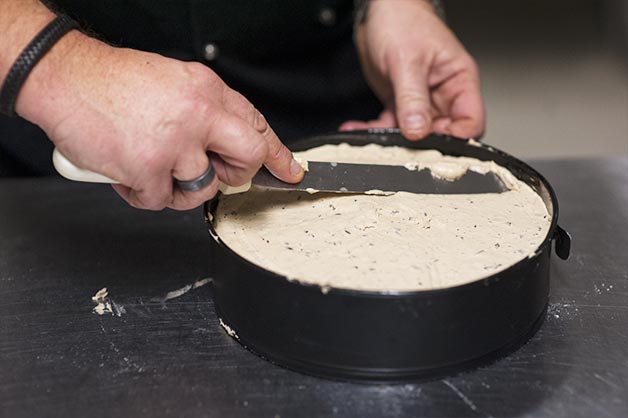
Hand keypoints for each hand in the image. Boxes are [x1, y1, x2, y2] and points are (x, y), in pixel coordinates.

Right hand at [16, 32, 303, 209]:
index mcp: (208, 91)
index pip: (258, 126)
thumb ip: (207, 113)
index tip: (291, 171)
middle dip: (232, 176)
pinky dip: (142, 194)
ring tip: (151, 165)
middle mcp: (199, 114)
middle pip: (247, 159)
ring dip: (175, 188)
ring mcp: (175, 142)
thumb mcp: (176, 83)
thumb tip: (230, 144)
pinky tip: (127, 170)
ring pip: (201, 189)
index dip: (278, 155)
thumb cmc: (115, 83)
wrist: (65, 77)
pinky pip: (159, 201)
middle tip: (208, 172)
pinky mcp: (148, 167)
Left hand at [340, 0, 484, 139]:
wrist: (378, 11)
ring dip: (392, 140)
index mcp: (458, 81)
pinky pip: (390, 126)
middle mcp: (443, 94)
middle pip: (442, 133)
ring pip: (413, 134)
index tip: (432, 143)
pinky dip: (374, 131)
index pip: (470, 122)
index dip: (456, 137)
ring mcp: (421, 101)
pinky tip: (358, 129)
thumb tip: (418, 131)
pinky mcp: (399, 104)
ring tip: (372, 138)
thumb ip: (413, 99)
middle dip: (421, 143)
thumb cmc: (403, 22)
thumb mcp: (407, 61)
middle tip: (399, 144)